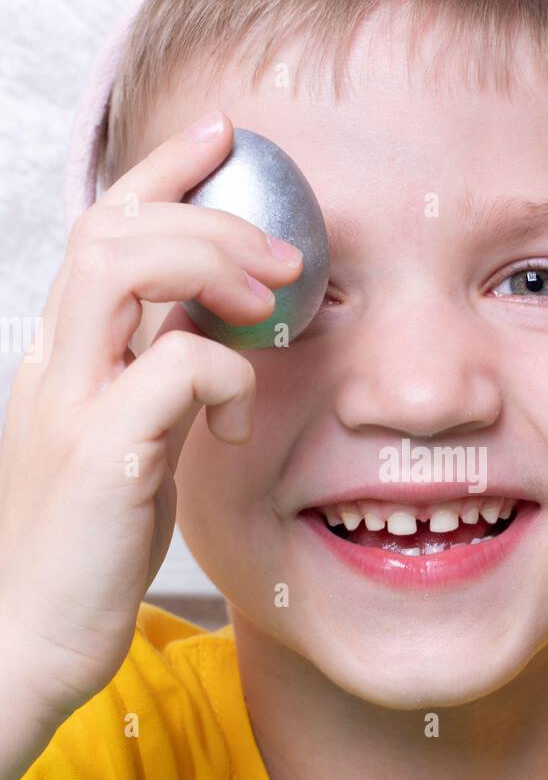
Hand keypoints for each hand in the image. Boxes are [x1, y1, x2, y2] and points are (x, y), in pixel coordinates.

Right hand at [0, 111, 302, 721]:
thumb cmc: (87, 547)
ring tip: (271, 303)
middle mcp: (54, 364)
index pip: (99, 228)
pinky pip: (170, 369)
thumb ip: (159, 381)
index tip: (223, 137)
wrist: (28, 641)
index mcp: (62, 356)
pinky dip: (225, 375)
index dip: (159, 170)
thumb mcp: (130, 444)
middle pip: (110, 228)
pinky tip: (240, 419)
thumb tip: (219, 335)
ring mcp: (70, 405)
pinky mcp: (100, 456)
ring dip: (212, 265)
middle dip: (209, 215)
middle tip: (286, 255)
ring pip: (121, 267)